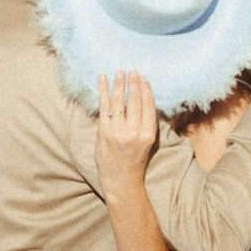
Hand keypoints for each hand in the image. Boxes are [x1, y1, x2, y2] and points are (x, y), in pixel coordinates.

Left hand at [96, 69, 157, 201]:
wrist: (121, 180)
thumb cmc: (135, 159)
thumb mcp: (147, 142)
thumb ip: (146, 123)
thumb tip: (145, 99)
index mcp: (148, 134)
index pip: (148, 105)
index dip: (146, 89)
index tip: (143, 77)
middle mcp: (134, 132)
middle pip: (134, 101)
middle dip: (133, 83)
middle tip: (132, 70)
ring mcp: (118, 132)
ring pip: (119, 101)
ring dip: (119, 84)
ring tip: (119, 72)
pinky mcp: (104, 132)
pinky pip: (104, 106)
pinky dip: (103, 90)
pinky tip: (102, 78)